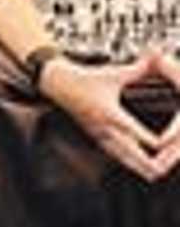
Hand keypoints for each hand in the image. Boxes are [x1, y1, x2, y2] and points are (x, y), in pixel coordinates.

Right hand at [43, 49, 179, 182]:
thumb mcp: (113, 73)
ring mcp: (102, 138)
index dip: (159, 142)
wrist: (59, 85)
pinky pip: (120, 159)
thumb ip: (136, 70)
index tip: (172, 143)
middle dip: (156, 163)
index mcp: (111, 115)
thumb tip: (154, 58)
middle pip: (137, 159)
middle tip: (171, 162)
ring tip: (161, 168)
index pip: (141, 136)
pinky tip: (141, 163)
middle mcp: (106, 131)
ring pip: (128, 164)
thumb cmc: (84, 79)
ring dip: (146, 166)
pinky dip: (134, 162)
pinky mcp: (99, 140)